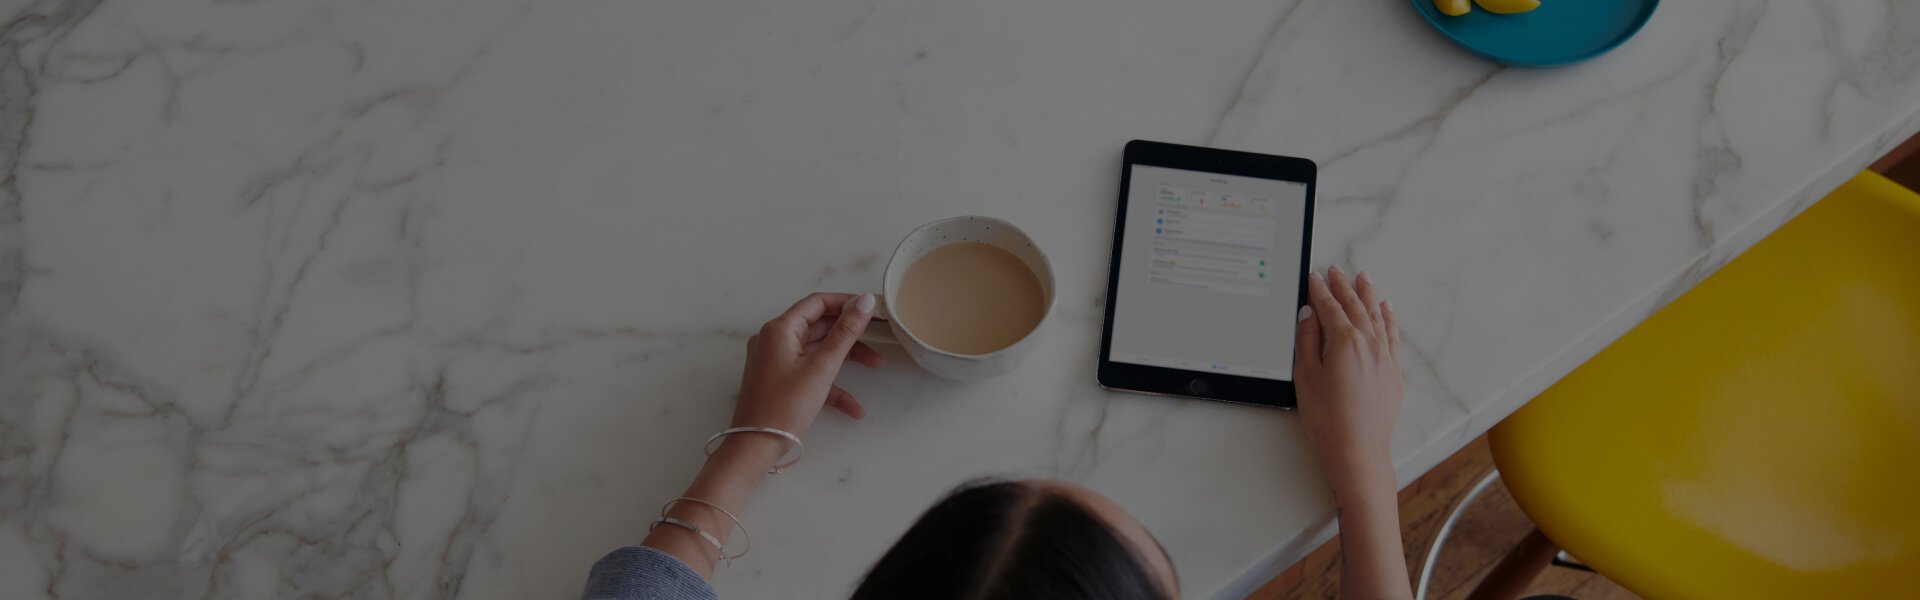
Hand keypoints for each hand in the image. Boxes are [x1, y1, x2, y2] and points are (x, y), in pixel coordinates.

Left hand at [734, 293, 883, 437]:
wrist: (755, 447)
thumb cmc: (782, 408)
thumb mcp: (821, 368)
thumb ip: (845, 333)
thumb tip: (863, 302)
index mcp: (780, 330)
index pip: (817, 302)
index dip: (846, 302)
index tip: (870, 309)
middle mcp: (775, 340)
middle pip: (819, 326)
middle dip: (850, 333)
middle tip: (877, 335)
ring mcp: (776, 361)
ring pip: (817, 350)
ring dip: (846, 358)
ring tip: (875, 364)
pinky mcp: (780, 381)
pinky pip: (810, 373)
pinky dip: (831, 384)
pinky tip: (853, 406)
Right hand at [1293, 265, 1403, 497]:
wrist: (1358, 449)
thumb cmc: (1328, 418)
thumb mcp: (1306, 376)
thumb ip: (1307, 340)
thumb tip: (1309, 315)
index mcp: (1344, 340)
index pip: (1328, 307)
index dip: (1318, 290)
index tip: (1313, 277)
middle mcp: (1368, 342)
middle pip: (1354, 305)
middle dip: (1343, 285)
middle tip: (1336, 269)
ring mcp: (1384, 356)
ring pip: (1376, 315)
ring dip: (1368, 294)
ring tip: (1363, 277)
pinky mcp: (1393, 371)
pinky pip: (1393, 334)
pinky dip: (1389, 317)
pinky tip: (1387, 308)